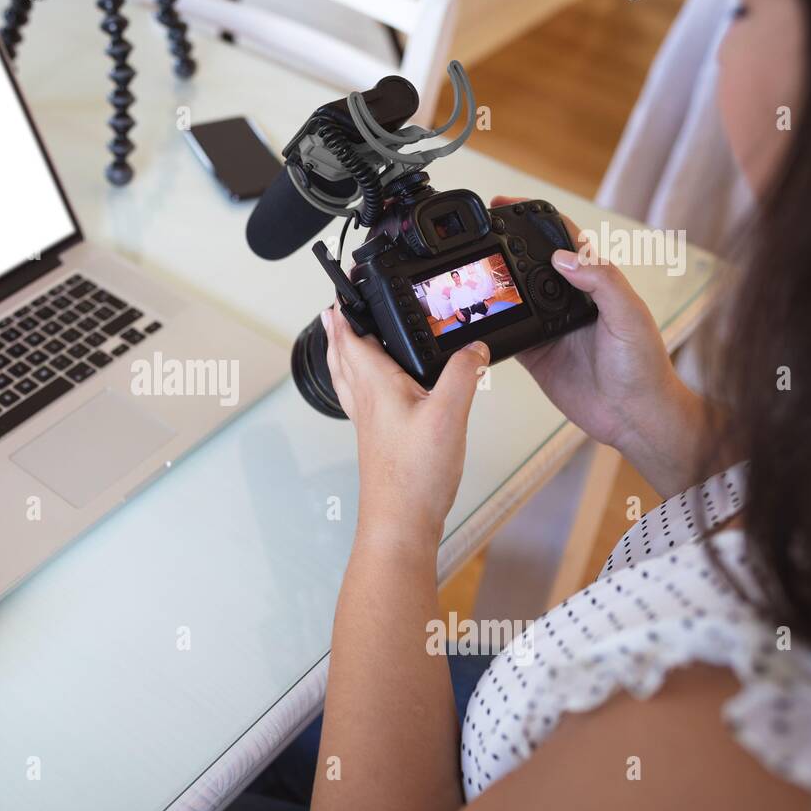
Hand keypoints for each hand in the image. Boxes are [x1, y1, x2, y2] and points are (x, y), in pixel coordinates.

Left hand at [321, 305, 488, 545]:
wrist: (400, 521)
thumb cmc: (414, 475)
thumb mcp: (450, 414)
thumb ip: (463, 374)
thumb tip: (474, 347)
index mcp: (374, 385)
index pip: (351, 337)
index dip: (344, 311)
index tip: (340, 290)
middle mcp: (365, 400)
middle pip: (343, 355)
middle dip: (339, 329)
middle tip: (335, 309)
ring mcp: (368, 421)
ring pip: (348, 377)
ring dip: (344, 353)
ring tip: (344, 339)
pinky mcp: (377, 439)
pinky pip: (361, 398)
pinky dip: (360, 380)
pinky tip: (375, 389)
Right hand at [491, 196, 708, 496]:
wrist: (634, 417)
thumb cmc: (645, 366)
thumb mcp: (628, 316)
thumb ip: (601, 282)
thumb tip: (562, 257)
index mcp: (595, 283)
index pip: (561, 240)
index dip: (534, 219)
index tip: (506, 207)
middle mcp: (569, 301)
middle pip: (530, 264)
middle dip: (504, 246)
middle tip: (477, 233)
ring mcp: (549, 327)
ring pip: (514, 296)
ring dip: (493, 284)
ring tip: (468, 270)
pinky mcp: (535, 353)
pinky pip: (506, 332)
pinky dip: (489, 324)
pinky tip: (474, 316)